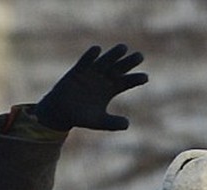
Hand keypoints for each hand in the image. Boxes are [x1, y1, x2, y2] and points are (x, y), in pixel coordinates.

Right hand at [33, 43, 147, 131]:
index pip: (127, 81)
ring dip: (114, 54)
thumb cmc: (81, 117)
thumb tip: (127, 125)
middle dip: (129, 62)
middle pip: (119, 68)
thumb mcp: (97, 122)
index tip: (145, 78)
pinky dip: (90, 56)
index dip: (135, 79)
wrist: (60, 112)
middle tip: (140, 57)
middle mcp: (104, 78)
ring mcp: (91, 73)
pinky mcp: (78, 71)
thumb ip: (111, 123)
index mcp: (111, 89)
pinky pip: (85, 61)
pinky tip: (97, 49)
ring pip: (105, 61)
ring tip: (123, 48)